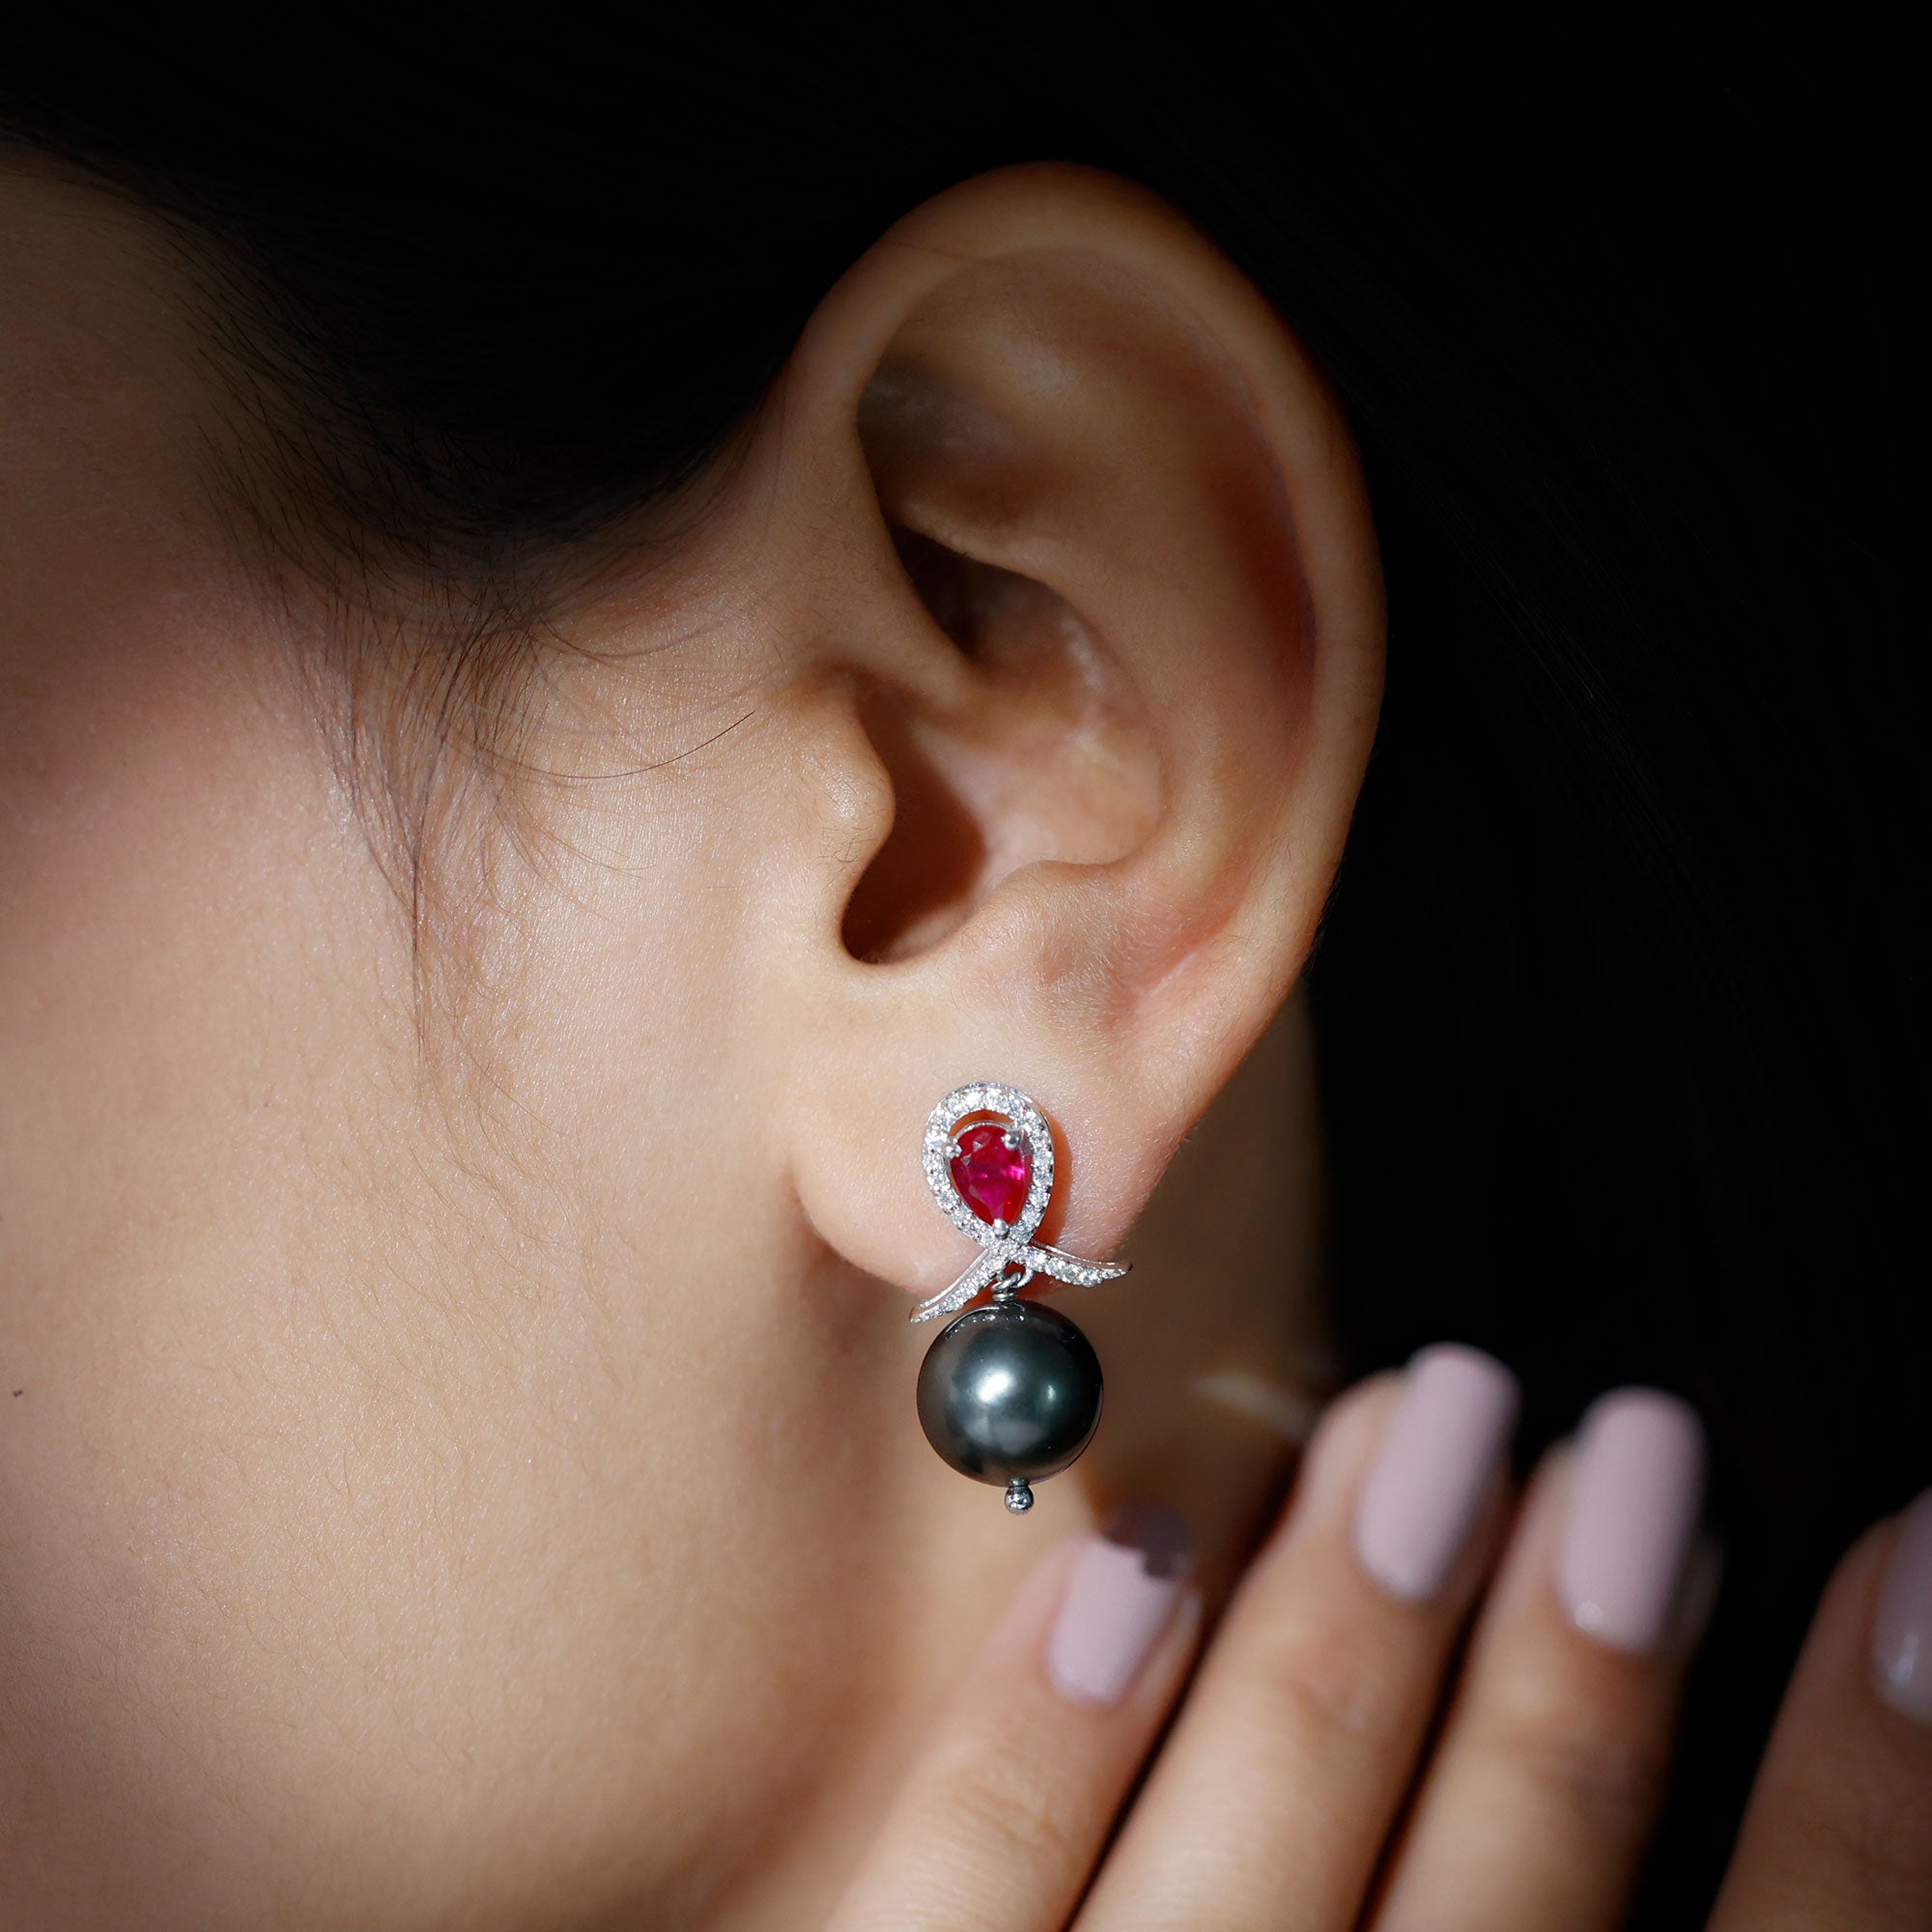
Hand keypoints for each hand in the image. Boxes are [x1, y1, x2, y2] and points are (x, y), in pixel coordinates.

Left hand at [828, 1352, 1931, 1929]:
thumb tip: (1733, 1863)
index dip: (1860, 1780)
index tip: (1905, 1561)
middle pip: (1512, 1904)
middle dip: (1588, 1659)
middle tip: (1639, 1432)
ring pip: (1267, 1840)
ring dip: (1362, 1618)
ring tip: (1435, 1409)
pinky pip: (964, 1884)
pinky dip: (1057, 1721)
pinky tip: (1130, 1550)